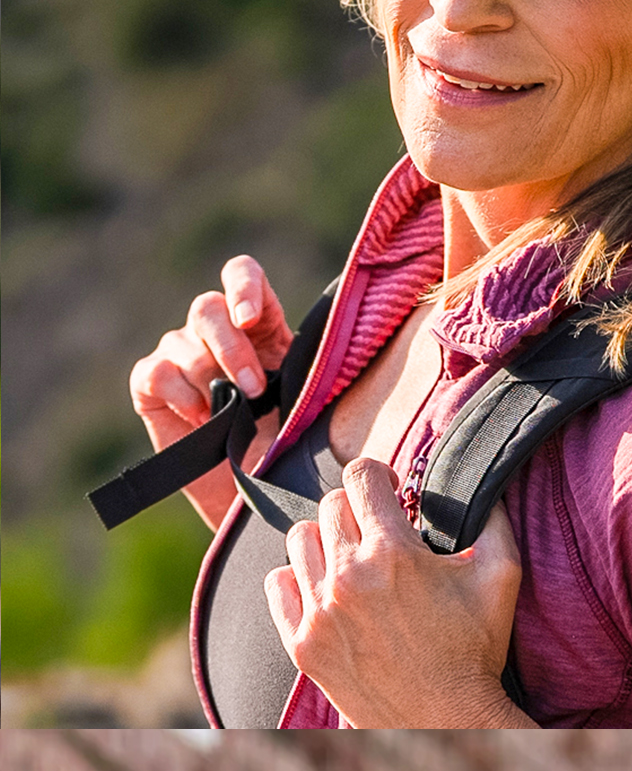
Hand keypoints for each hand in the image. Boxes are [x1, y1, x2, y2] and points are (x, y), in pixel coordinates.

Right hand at [128, 257, 296, 527]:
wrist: (257, 494)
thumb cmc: (291, 446)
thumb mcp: (310, 404)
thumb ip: (309, 370)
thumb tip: (339, 347)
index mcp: (261, 327)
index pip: (242, 276)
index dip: (243, 286)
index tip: (250, 318)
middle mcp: (217, 334)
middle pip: (208, 307)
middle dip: (230, 347)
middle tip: (255, 390)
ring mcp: (182, 357)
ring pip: (182, 342)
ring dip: (210, 377)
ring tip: (233, 414)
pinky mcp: (152, 385)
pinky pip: (155, 372)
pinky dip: (178, 393)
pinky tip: (201, 419)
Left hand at [266, 460, 528, 727]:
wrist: (447, 719)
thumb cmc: (476, 650)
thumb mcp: (501, 577)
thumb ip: (492, 520)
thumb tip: (481, 483)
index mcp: (394, 554)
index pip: (361, 476)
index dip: (378, 475)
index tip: (390, 490)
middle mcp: (348, 577)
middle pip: (329, 505)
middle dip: (357, 510)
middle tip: (380, 532)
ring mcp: (319, 612)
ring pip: (299, 539)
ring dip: (327, 541)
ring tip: (353, 562)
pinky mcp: (302, 643)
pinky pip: (277, 584)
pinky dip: (298, 579)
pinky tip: (327, 590)